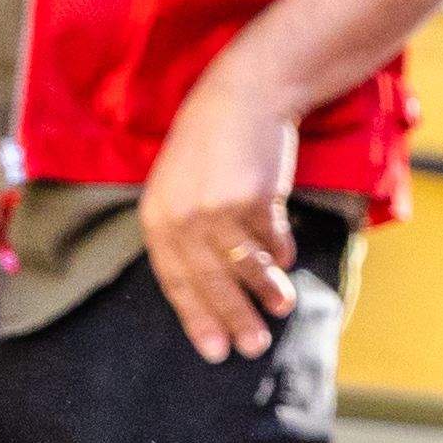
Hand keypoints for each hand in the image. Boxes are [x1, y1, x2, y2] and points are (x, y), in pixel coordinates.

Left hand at [134, 60, 307, 363]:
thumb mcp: (180, 185)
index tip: (214, 350)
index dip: (196, 319)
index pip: (174, 283)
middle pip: (208, 282)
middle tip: (252, 347)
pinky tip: (287, 261)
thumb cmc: (212, 141)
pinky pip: (270, 235)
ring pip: (243, 265)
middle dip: (232, 318)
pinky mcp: (254, 196)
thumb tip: (210, 282)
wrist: (245, 92)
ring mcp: (218, 207)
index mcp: (156, 219)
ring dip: (264, 291)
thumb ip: (184, 230)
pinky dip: (279, 251)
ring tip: (282, 310)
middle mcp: (181, 219)